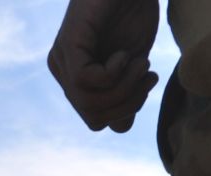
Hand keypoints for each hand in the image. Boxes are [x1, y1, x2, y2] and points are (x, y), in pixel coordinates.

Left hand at [48, 0, 160, 132]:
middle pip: (93, 118)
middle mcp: (63, 70)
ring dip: (125, 88)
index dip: (127, 110)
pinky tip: (125, 53)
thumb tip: (120, 128)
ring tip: (141, 62)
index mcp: (76, 78)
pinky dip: (115, 73)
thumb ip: (124, 94)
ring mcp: (62, 58)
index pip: (95, 120)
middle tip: (148, 75)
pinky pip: (86, 81)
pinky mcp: (67, 45)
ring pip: (89, 104)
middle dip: (128, 103)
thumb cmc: (133, 13)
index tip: (148, 80)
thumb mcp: (133, 65)